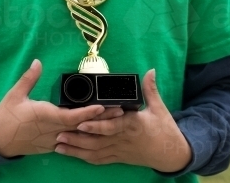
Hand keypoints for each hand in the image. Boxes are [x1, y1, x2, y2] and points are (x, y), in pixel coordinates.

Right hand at [0, 59, 123, 157]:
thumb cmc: (6, 117)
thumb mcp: (15, 94)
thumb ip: (28, 78)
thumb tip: (37, 62)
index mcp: (44, 116)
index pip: (71, 116)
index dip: (88, 112)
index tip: (102, 106)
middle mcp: (52, 130)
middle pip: (81, 126)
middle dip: (101, 120)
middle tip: (119, 112)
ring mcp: (53, 140)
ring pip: (79, 136)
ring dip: (96, 129)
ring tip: (114, 121)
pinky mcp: (51, 146)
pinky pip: (71, 141)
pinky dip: (84, 137)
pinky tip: (96, 132)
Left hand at [54, 69, 192, 171]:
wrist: (171, 155)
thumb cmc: (165, 130)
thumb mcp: (159, 108)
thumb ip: (150, 89)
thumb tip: (150, 71)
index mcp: (133, 125)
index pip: (112, 126)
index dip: (97, 126)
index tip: (82, 123)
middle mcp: (123, 139)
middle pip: (98, 141)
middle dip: (77, 139)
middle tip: (59, 134)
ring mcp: (120, 150)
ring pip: (95, 152)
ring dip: (76, 150)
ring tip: (58, 145)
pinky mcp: (119, 157)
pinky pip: (100, 159)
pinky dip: (85, 157)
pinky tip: (71, 154)